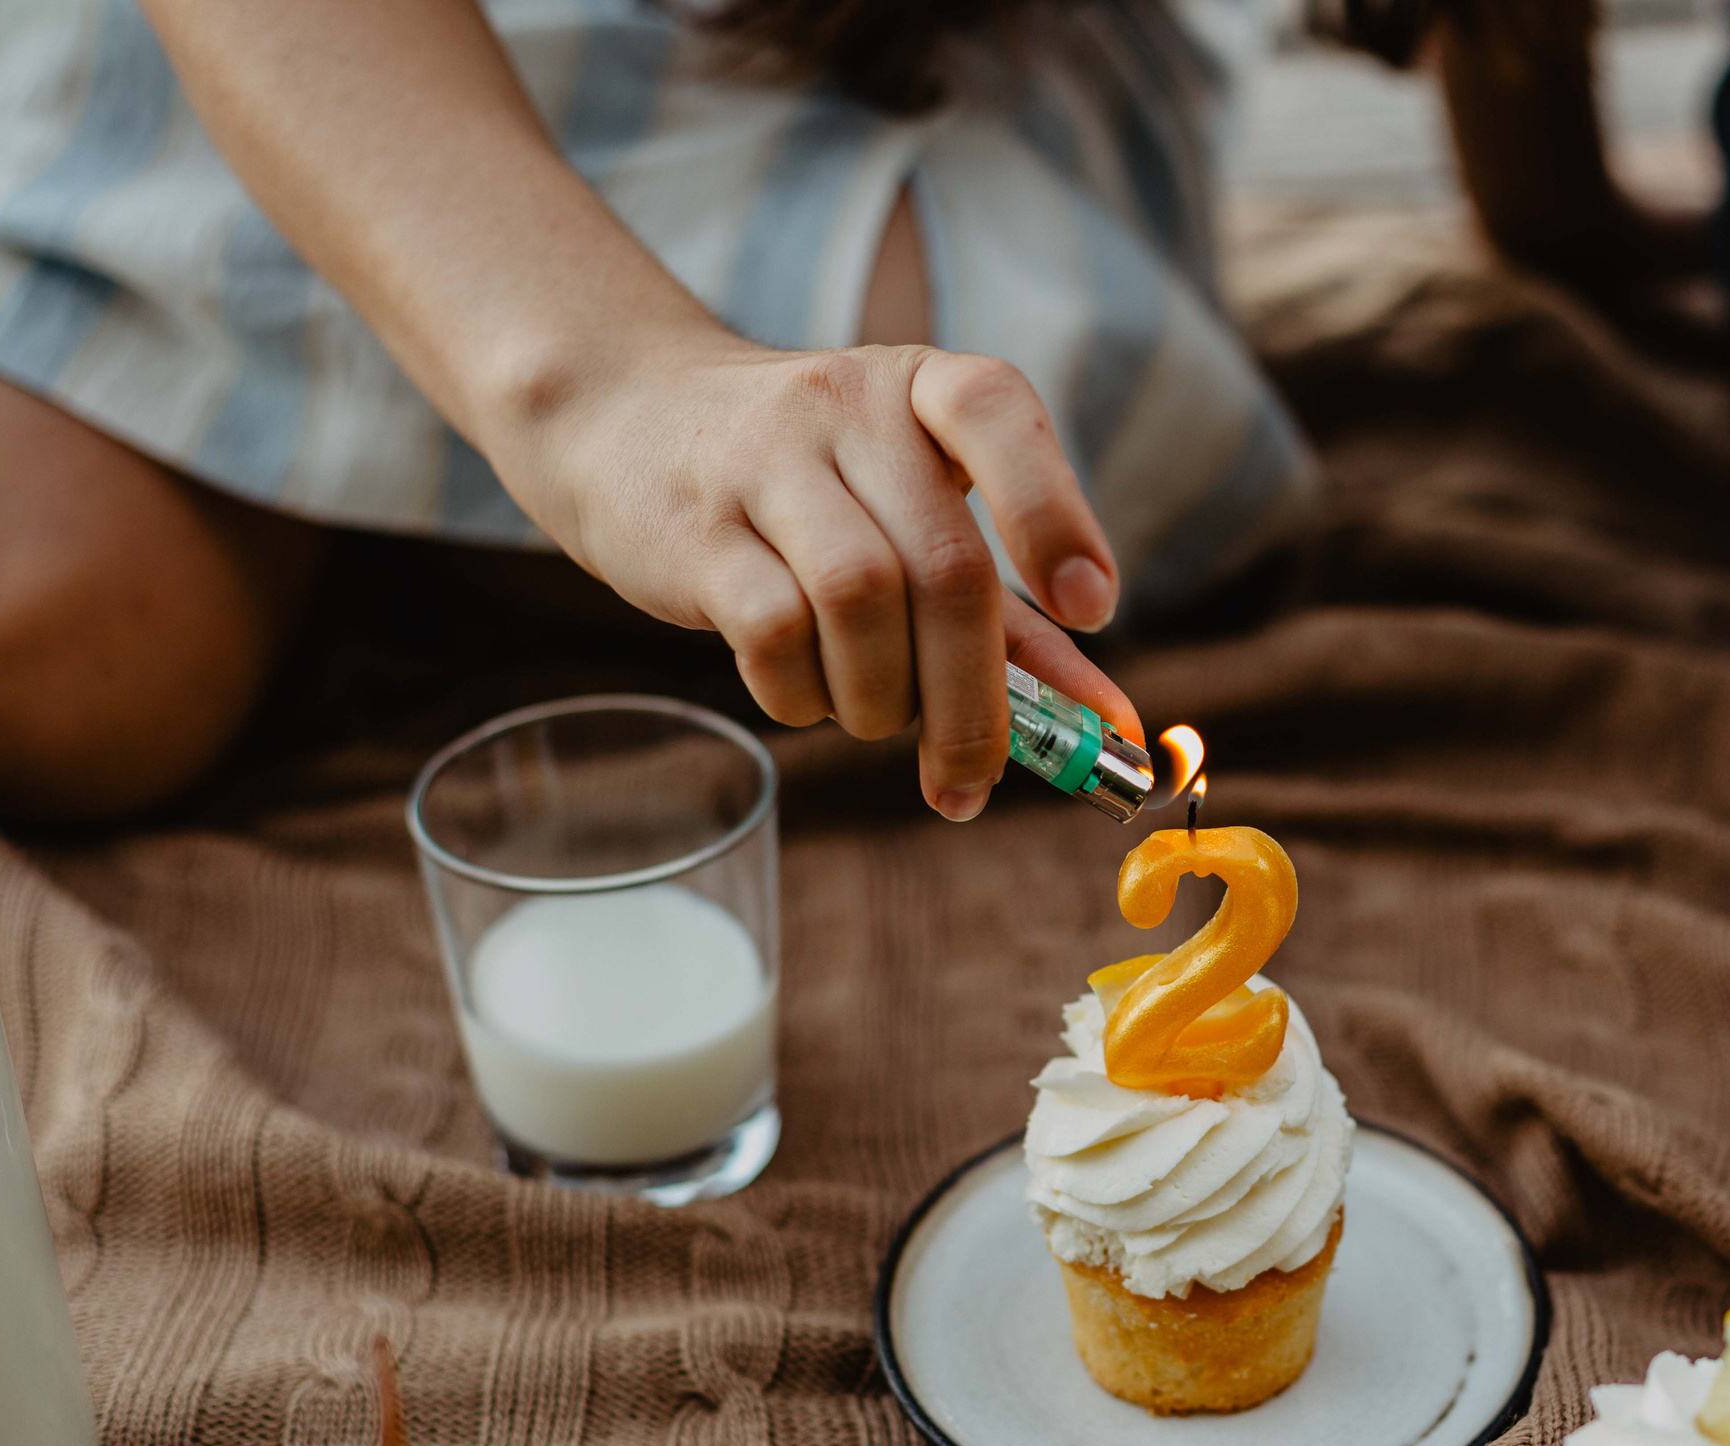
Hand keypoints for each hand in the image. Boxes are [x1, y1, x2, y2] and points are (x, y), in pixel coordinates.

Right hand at [492, 328, 1142, 819]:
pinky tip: (806, 695)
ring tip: (876, 716)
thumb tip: (1109, 725)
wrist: (620, 417)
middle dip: (974, 697)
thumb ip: (1015, 620)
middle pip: (943, 565)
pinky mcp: (694, 529)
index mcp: (923, 388)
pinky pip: (772, 631)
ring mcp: (763, 460)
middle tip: (975, 772)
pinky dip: (805, 694)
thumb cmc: (808, 486)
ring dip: (885, 697)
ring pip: (859, 600)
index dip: (1054, 514)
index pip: (997, 413)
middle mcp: (848, 406)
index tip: (1093, 611)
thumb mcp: (916, 516)